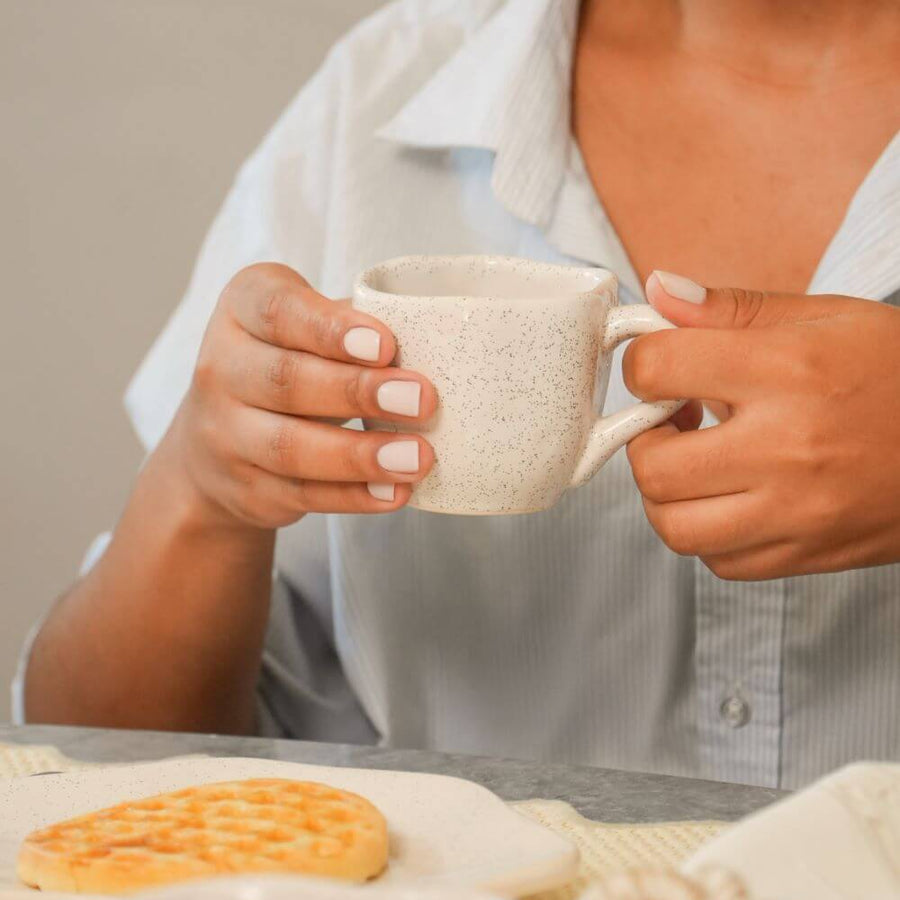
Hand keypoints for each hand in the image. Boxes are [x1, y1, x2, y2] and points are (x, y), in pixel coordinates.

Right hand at [162, 263, 436, 528]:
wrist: (219, 440)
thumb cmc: (290, 362)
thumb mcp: (308, 326)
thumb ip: (354, 326)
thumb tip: (429, 343)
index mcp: (241, 309)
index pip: (277, 311)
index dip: (330, 329)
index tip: (386, 345)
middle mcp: (221, 369)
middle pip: (285, 381)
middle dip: (357, 391)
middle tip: (422, 400)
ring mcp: (225, 434)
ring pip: (290, 448)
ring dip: (360, 455)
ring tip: (417, 457)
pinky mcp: (244, 488)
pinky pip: (301, 495)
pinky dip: (353, 496)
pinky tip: (395, 491)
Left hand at [624, 270, 899, 579]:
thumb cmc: (899, 372)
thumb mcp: (823, 317)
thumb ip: (730, 308)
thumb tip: (657, 291)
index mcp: (788, 370)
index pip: (658, 369)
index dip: (641, 365)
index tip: (659, 370)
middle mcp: (787, 447)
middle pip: (652, 465)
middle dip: (642, 440)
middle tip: (671, 422)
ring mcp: (798, 511)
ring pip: (674, 527)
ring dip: (667, 494)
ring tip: (695, 464)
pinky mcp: (809, 554)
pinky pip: (719, 562)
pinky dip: (708, 532)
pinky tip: (730, 498)